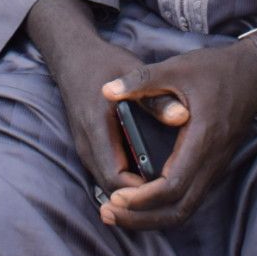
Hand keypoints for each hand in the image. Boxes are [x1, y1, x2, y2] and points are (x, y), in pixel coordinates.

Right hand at [44, 34, 186, 202]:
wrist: (73, 56)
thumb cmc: (104, 63)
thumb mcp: (132, 74)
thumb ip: (155, 99)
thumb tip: (183, 116)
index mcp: (96, 129)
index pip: (116, 178)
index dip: (141, 193)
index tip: (170, 190)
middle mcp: (86, 145)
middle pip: (112, 189)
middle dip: (140, 199)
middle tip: (175, 196)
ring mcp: (85, 148)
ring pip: (109, 185)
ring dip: (134, 192)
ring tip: (167, 191)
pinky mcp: (89, 147)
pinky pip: (108, 174)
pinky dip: (128, 181)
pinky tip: (152, 175)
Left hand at [99, 40, 256, 229]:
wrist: (254, 73)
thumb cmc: (216, 69)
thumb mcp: (176, 68)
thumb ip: (141, 81)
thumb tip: (106, 90)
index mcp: (203, 138)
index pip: (173, 185)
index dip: (143, 198)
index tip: (116, 197)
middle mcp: (212, 161)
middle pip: (179, 210)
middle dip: (142, 218)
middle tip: (109, 213)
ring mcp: (215, 167)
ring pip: (185, 209)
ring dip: (152, 217)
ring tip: (118, 213)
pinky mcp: (213, 167)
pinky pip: (188, 198)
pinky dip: (163, 207)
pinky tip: (140, 201)